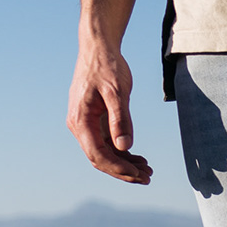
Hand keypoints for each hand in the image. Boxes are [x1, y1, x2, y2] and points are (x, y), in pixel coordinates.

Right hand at [66, 36, 152, 183]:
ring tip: (147, 170)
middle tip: (148, 177)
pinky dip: (122, 152)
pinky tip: (139, 158)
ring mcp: (85, 124)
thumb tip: (124, 147)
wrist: (98, 49)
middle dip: (123, 171)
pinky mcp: (94, 121)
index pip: (97, 154)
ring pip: (104, 153)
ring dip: (124, 163)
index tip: (138, 175)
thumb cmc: (107, 67)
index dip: (118, 168)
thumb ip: (120, 119)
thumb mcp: (117, 91)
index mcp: (80, 120)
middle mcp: (78, 125)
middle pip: (99, 158)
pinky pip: (107, 143)